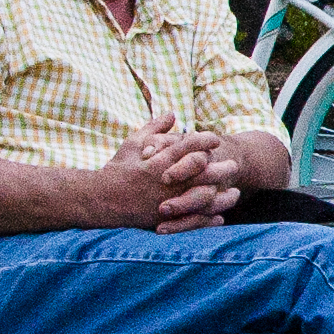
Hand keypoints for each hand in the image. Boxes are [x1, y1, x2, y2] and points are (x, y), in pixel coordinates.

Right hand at [90, 120, 239, 230]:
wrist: (99, 200)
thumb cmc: (116, 171)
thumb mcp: (132, 144)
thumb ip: (153, 128)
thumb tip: (171, 113)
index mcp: (159, 160)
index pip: (190, 145)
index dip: (206, 140)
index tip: (215, 139)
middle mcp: (165, 180)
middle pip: (203, 171)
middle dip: (221, 168)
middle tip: (233, 165)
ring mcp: (166, 201)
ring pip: (202, 197)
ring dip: (221, 195)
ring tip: (234, 191)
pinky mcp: (164, 219)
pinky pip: (192, 220)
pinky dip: (208, 219)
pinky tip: (220, 216)